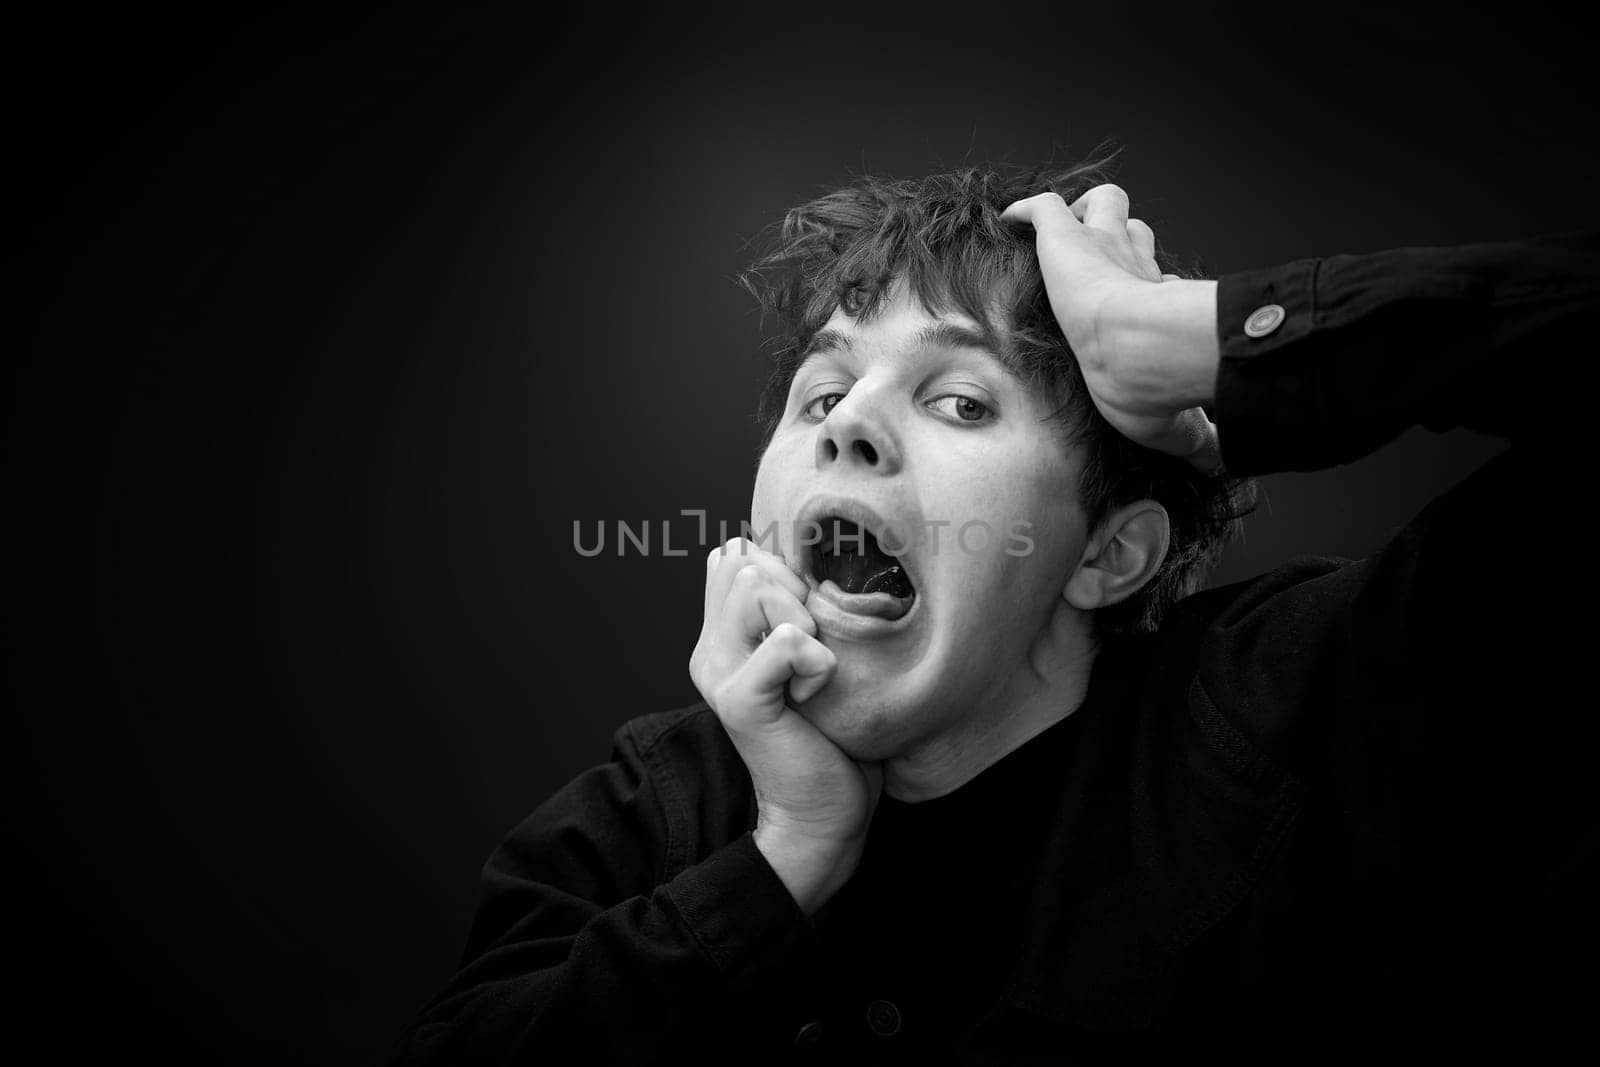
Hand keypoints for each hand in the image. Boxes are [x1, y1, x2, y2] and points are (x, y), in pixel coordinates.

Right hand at [688, 538, 882, 912]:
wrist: (822, 815)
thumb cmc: (831, 736)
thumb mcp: (809, 659)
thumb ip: (794, 612)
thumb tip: (808, 563)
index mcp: (719, 638)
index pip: (734, 555)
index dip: (782, 571)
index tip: (808, 623)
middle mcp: (709, 651)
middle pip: (744, 561)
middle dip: (795, 588)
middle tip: (814, 648)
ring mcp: (718, 674)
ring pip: (756, 585)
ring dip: (805, 619)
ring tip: (813, 667)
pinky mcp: (740, 700)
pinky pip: (789, 639)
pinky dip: (819, 662)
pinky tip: (815, 695)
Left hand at [1001, 185, 1221, 469]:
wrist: (1133, 353)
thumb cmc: (1153, 387)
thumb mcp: (1175, 424)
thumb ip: (1196, 441)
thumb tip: (1218, 464)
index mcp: (1159, 307)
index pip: (1157, 282)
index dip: (1149, 289)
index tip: (1140, 310)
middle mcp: (1136, 270)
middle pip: (1134, 233)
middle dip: (1122, 241)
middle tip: (1100, 262)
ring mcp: (1102, 246)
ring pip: (1103, 202)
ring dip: (1087, 212)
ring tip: (1067, 228)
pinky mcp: (1065, 238)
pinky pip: (1044, 208)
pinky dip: (1029, 211)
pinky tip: (1014, 220)